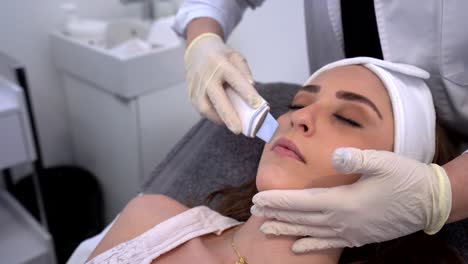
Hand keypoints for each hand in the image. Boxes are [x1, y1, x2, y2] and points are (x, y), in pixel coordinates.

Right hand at [184, 33, 262, 133]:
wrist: (197, 51)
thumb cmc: (221, 56)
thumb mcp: (236, 57)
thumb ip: (245, 72)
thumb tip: (251, 88)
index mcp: (220, 64)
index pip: (235, 79)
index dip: (246, 92)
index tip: (257, 104)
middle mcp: (206, 75)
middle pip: (217, 98)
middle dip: (228, 115)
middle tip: (238, 130)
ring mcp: (196, 86)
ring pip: (205, 107)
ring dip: (219, 119)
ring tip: (233, 125)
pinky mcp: (191, 95)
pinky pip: (201, 110)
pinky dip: (213, 116)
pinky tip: (223, 118)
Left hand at [251, 147, 451, 252]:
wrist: (430, 202)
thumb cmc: (405, 178)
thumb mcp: (383, 162)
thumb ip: (356, 159)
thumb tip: (334, 156)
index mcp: (344, 201)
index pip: (302, 201)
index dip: (279, 200)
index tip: (258, 198)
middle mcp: (343, 221)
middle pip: (301, 218)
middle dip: (276, 213)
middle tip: (254, 210)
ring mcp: (350, 232)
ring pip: (310, 232)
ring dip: (287, 229)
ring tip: (266, 228)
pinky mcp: (358, 237)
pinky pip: (327, 244)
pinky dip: (309, 245)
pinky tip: (296, 248)